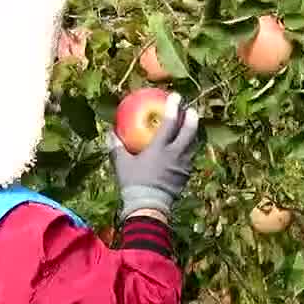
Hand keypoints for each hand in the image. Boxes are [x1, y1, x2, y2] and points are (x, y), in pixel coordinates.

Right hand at [108, 95, 200, 216]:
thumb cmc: (133, 184)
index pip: (170, 123)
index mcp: (160, 148)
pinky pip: (191, 157)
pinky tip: (187, 148)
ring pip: (193, 144)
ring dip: (193, 133)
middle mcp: (175, 154)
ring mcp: (183, 165)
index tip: (175, 96)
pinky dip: (190, 149)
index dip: (173, 107)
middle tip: (190, 109)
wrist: (148, 207)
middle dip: (191, 117)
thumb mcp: (122, 165)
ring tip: (192, 125)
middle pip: (189, 131)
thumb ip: (117, 147)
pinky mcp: (186, 175)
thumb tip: (110, 133)